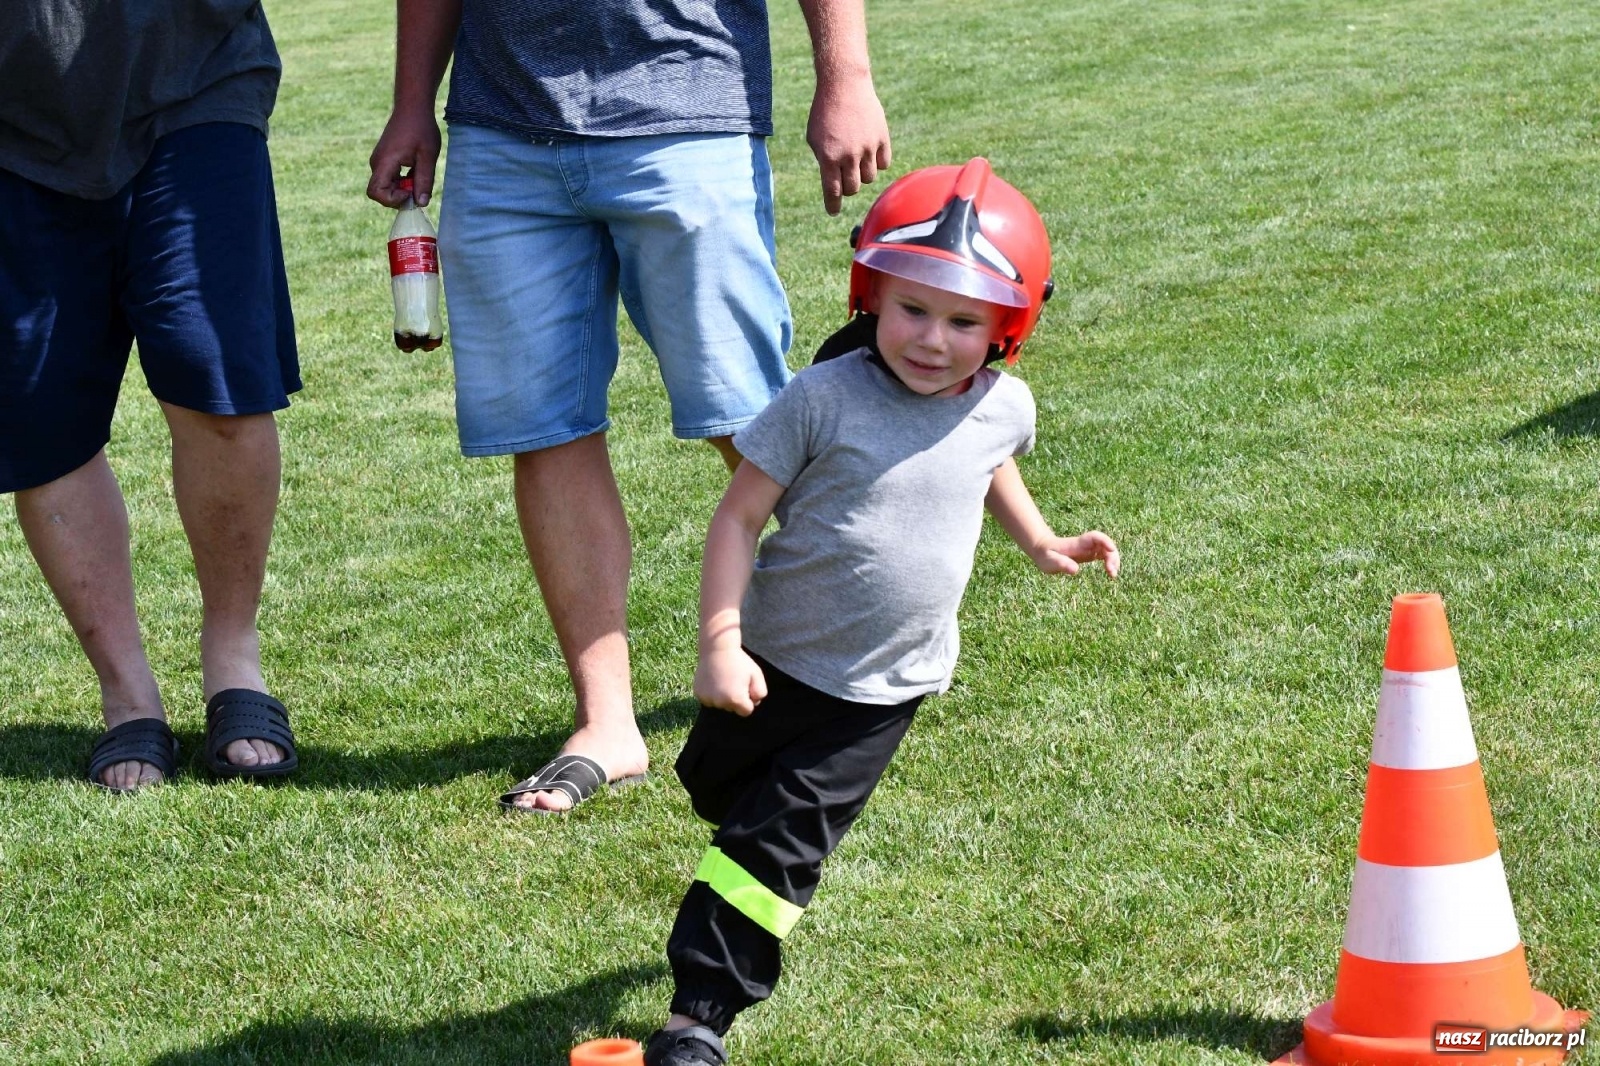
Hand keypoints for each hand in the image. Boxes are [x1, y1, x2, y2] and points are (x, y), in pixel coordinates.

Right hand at [367, 107, 441, 207]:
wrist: (412, 107)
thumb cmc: (421, 128)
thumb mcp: (427, 156)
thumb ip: (424, 181)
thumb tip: (421, 203)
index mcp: (384, 162)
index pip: (375, 193)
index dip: (392, 199)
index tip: (410, 191)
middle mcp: (377, 162)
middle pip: (381, 192)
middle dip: (400, 195)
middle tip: (418, 183)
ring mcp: (379, 160)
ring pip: (387, 186)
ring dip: (403, 187)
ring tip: (418, 171)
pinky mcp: (384, 159)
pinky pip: (390, 178)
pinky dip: (403, 180)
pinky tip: (415, 168)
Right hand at [693, 646, 768, 715]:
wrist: (717, 648)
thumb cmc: (739, 661)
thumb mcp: (757, 674)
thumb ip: (760, 693)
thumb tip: (753, 704)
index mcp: (736, 699)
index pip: (746, 711)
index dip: (748, 699)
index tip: (745, 686)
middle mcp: (720, 702)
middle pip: (732, 709)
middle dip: (735, 699)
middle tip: (733, 680)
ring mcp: (707, 698)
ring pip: (720, 705)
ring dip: (722, 697)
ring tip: (723, 679)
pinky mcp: (698, 694)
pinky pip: (709, 700)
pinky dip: (712, 693)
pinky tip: (714, 680)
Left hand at [806, 73, 890, 214]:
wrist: (843, 84)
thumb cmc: (824, 112)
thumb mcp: (814, 138)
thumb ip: (824, 161)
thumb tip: (835, 183)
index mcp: (828, 157)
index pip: (832, 191)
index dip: (833, 205)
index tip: (833, 211)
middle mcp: (849, 155)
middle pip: (853, 188)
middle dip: (848, 187)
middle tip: (845, 178)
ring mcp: (867, 147)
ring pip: (870, 178)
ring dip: (862, 174)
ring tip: (857, 161)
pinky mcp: (882, 137)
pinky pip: (884, 163)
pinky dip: (877, 163)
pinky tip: (870, 154)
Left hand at [1031, 530, 1119, 577]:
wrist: (1042, 551)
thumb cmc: (1045, 556)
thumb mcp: (1050, 561)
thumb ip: (1062, 564)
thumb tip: (1075, 570)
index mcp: (1077, 543)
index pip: (1095, 537)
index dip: (1105, 541)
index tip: (1111, 550)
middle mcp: (1086, 544)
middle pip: (1105, 545)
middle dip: (1112, 556)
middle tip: (1111, 572)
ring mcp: (1089, 549)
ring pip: (1107, 551)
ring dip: (1113, 561)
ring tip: (1112, 575)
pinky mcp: (1089, 555)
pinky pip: (1105, 556)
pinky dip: (1110, 564)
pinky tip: (1111, 573)